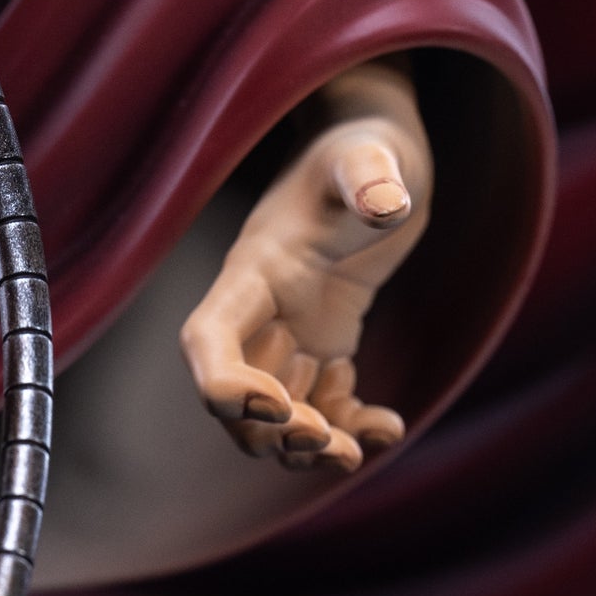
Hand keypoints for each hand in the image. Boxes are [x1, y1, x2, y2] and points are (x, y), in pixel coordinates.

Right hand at [178, 62, 431, 473]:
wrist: (379, 148)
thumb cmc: (366, 146)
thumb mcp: (370, 156)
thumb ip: (370, 174)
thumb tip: (387, 204)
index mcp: (256, 268)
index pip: (207, 338)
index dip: (226, 385)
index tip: (280, 407)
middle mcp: (263, 307)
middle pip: (233, 395)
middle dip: (271, 434)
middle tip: (331, 442)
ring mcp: (291, 328)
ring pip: (273, 414)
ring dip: (304, 448)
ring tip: (357, 449)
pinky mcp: (325, 341)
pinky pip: (321, 406)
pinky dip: (347, 430)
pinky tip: (388, 426)